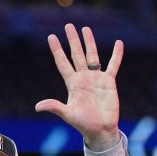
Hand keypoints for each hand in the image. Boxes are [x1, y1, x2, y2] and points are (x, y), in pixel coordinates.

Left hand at [36, 24, 123, 149]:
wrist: (101, 130)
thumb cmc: (84, 124)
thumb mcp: (68, 114)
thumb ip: (55, 107)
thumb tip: (37, 107)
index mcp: (72, 84)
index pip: (62, 63)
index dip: (57, 50)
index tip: (51, 36)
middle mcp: (83, 78)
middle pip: (77, 54)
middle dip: (73, 40)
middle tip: (68, 25)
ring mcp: (96, 79)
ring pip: (93, 56)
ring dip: (89, 42)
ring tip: (86, 29)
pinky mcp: (109, 82)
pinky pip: (113, 65)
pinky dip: (116, 55)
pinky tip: (119, 43)